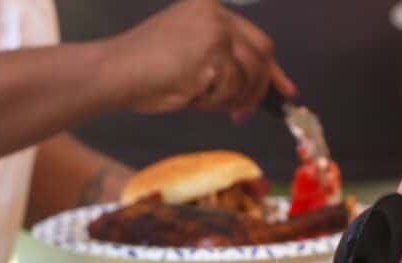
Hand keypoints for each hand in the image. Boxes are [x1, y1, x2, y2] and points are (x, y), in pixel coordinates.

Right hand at [105, 0, 294, 117]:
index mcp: (209, 7)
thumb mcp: (192, 55)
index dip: (273, 69)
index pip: (255, 38)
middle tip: (246, 113)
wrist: (116, 72)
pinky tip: (191, 95)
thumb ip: (225, 61)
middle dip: (260, 89)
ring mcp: (216, 31)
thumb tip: (261, 84)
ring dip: (229, 99)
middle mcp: (216, 13)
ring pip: (248, 76)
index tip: (286, 90)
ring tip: (199, 100)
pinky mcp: (214, 52)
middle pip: (262, 54)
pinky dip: (214, 102)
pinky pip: (232, 89)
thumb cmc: (146, 70)